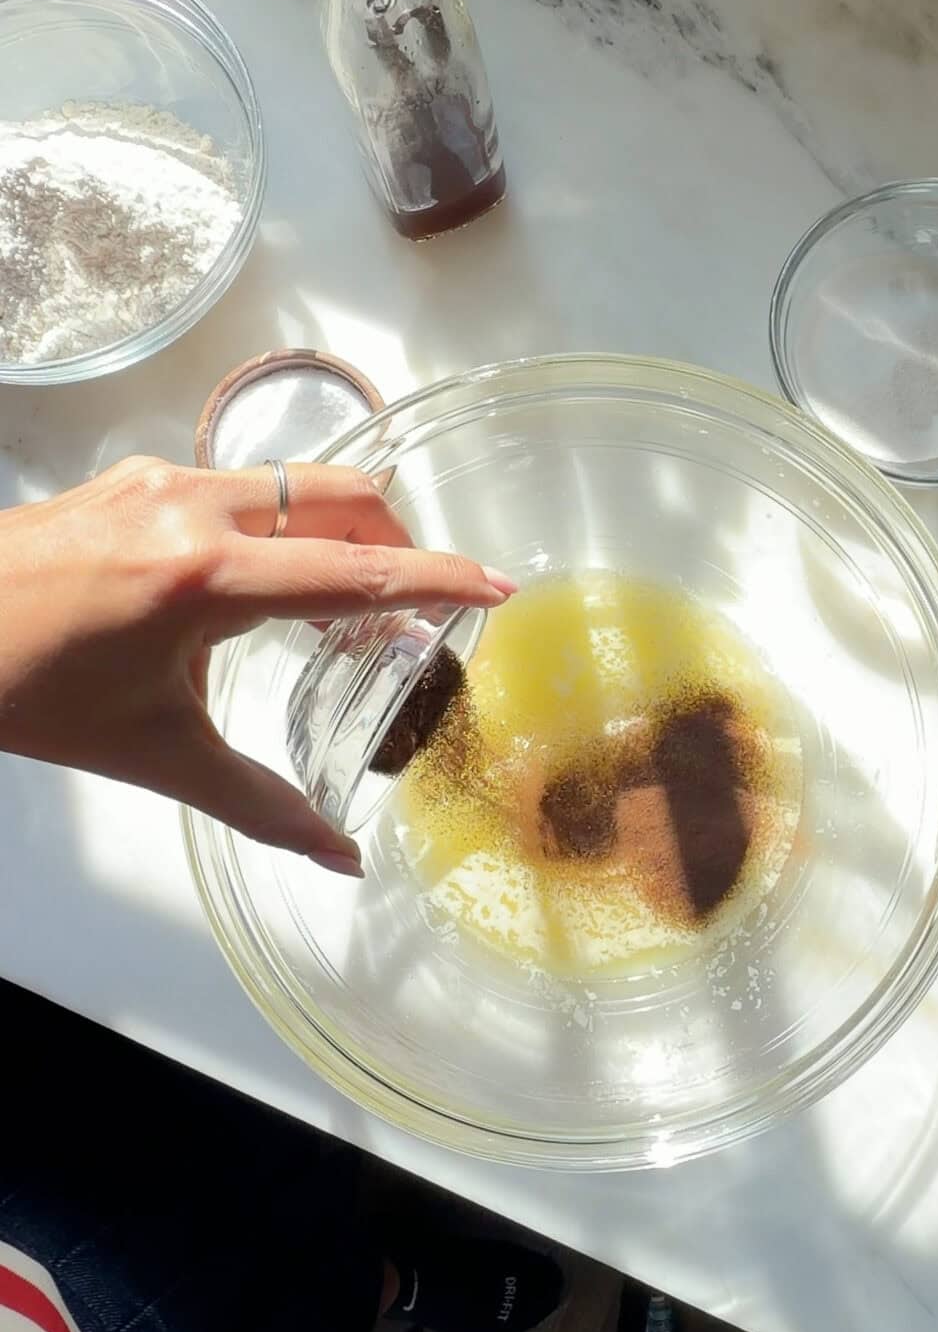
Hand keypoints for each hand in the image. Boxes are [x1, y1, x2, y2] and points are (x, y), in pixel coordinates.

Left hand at [0, 457, 515, 873]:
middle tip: (416, 602)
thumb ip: (259, 804)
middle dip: (397, 544)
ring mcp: (163, 480)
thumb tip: (339, 855)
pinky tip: (265, 583)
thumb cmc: (27, 691)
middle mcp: (192, 509)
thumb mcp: (154, 754)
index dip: (436, 580)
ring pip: (297, 483)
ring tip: (345, 600)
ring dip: (342, 531)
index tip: (496, 586)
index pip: (353, 573)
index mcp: (203, 578)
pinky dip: (287, 525)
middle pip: (341, 498)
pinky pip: (247, 485)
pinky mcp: (140, 476)